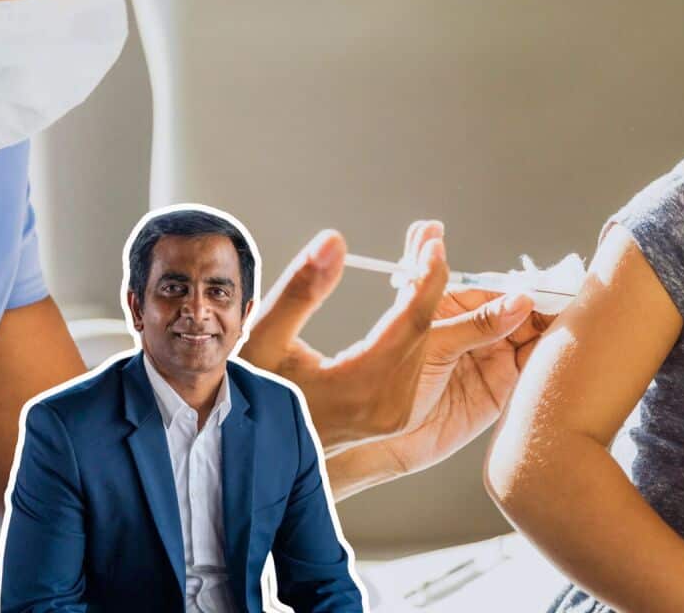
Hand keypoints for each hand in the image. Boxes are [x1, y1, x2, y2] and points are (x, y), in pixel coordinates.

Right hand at [240, 221, 450, 447]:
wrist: (250, 449)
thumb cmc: (249, 393)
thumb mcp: (264, 338)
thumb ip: (300, 289)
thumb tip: (334, 241)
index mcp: (359, 386)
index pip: (410, 322)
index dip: (427, 278)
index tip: (434, 241)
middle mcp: (388, 405)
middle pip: (424, 330)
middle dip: (430, 277)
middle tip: (429, 235)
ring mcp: (395, 413)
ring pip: (425, 344)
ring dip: (426, 296)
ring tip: (421, 251)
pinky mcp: (394, 414)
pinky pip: (417, 358)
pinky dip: (417, 321)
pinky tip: (410, 289)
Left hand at [325, 287, 553, 497]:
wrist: (381, 439)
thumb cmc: (389, 383)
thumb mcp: (435, 342)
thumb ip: (478, 322)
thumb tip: (521, 300)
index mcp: (454, 307)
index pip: (500, 291)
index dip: (526, 291)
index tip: (554, 289)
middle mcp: (476, 331)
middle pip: (522, 313)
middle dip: (546, 311)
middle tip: (574, 310)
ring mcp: (490, 359)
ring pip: (531, 340)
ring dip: (552, 335)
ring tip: (576, 331)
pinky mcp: (501, 390)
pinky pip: (531, 371)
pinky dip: (549, 363)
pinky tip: (565, 356)